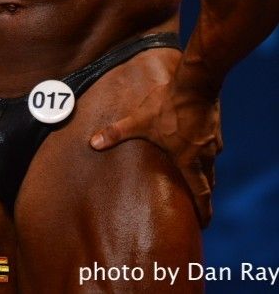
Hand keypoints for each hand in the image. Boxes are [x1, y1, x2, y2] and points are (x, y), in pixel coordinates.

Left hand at [90, 82, 221, 226]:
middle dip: (204, 195)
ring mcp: (213, 141)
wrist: (195, 83)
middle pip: (208, 182)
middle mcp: (205, 155)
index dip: (203, 211)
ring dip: (205, 172)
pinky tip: (198, 143)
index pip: (201, 194)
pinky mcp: (215, 126)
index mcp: (189, 161)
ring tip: (198, 176)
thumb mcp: (139, 121)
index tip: (204, 224)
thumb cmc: (167, 105)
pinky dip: (207, 150)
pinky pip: (213, 144)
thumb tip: (93, 143)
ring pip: (212, 163)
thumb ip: (116, 133)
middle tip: (200, 206)